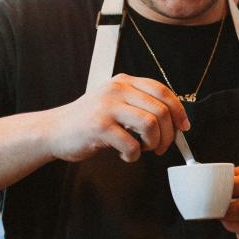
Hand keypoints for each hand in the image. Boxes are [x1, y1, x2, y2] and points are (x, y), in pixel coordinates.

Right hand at [46, 74, 188, 163]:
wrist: (54, 130)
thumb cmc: (90, 121)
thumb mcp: (116, 103)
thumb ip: (140, 105)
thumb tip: (176, 122)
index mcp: (124, 82)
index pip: (162, 91)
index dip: (178, 111)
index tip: (184, 127)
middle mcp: (116, 90)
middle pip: (161, 110)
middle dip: (168, 134)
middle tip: (161, 147)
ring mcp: (107, 107)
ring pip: (150, 125)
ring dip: (153, 144)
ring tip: (143, 149)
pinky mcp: (99, 127)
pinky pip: (132, 145)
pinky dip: (134, 156)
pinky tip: (125, 155)